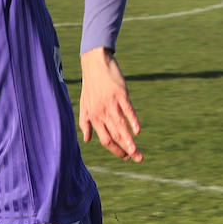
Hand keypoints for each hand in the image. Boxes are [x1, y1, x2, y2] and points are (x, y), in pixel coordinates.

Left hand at [78, 48, 141, 162]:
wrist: (95, 64)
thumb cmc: (90, 86)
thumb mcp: (84, 106)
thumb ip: (85, 123)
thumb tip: (87, 140)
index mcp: (94, 118)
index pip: (105, 140)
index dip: (115, 150)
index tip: (125, 157)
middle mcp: (102, 113)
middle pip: (115, 137)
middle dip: (125, 151)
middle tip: (137, 159)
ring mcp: (112, 104)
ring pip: (121, 127)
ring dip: (130, 142)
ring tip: (138, 153)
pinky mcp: (121, 94)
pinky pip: (128, 110)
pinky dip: (133, 121)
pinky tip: (137, 131)